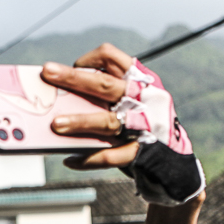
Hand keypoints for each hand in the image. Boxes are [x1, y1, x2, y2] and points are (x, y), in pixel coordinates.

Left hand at [43, 43, 203, 205]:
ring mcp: (146, 126)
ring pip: (108, 121)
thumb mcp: (132, 105)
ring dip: (79, 122)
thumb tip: (60, 103)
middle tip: (47, 73)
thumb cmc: (143, 129)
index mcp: (141, 82)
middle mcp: (145, 100)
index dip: (89, 60)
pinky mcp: (144, 152)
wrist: (176, 164)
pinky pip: (111, 156)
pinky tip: (71, 160)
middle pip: (105, 85)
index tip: (72, 67)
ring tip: (55, 124)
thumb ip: (106, 101)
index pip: (113, 58)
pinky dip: (88, 159)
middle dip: (73, 77)